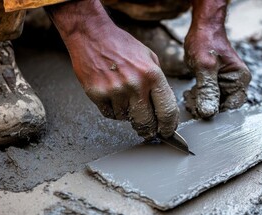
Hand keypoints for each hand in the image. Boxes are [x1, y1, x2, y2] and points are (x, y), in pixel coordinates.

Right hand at [47, 0, 178, 139]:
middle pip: (147, 122)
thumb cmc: (122, 46)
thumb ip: (158, 82)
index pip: (166, 110)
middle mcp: (135, 85)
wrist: (92, 35)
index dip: (168, 126)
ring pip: (127, 119)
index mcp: (152, 75)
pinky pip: (110, 115)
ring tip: (124, 97)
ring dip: (128, 114)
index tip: (167, 131)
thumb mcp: (150, 58)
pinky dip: (114, 110)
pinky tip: (113, 96)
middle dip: (149, 129)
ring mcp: (114, 91)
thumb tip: (164, 107)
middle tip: (149, 129)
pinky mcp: (97, 94)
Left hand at [184, 17, 250, 117]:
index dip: (215, 112)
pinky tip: (190, 94)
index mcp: (239, 80)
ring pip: (212, 103)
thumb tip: (208, 113)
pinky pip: (207, 97)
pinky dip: (198, 98)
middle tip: (191, 102)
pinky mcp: (215, 83)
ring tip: (189, 97)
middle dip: (205, 107)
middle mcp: (235, 84)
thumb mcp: (205, 66)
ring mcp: (225, 84)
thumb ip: (207, 90)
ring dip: (199, 103)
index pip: (231, 107)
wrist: (202, 28)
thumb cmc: (206, 41)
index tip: (200, 111)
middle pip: (221, 107)